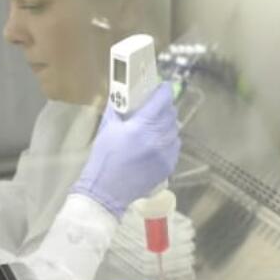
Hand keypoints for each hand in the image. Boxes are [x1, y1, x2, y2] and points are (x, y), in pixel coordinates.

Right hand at [71, 83, 180, 215]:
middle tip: (154, 106)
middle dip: (164, 107)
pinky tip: (156, 143)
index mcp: (141, 127)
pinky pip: (174, 146)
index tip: (161, 87)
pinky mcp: (168, 166)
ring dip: (167, 124)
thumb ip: (118, 108)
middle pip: (171, 114)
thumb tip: (124, 94)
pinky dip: (168, 141)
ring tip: (154, 126)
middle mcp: (157, 139)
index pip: (162, 101)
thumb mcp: (107, 128)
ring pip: (174, 130)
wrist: (107, 191)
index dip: (163, 90)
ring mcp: (165, 154)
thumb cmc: (104, 159)